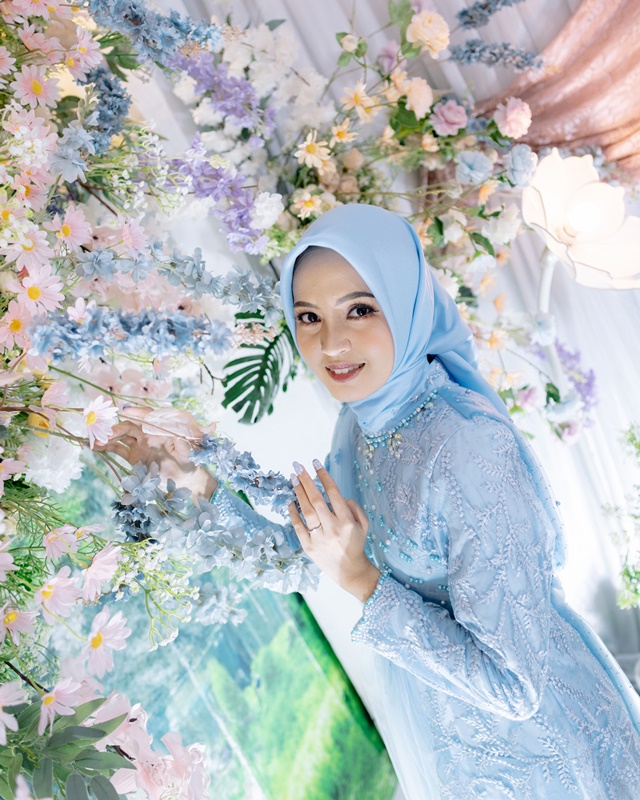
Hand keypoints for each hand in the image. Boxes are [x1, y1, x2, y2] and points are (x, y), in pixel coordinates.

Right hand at [96, 406, 216, 502]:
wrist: (187, 480)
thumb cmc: (193, 461)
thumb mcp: (193, 451)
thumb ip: (191, 443)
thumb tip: (204, 428)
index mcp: (163, 426)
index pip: (148, 416)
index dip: (136, 413)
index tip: (125, 411)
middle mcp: (150, 432)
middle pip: (131, 424)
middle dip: (117, 427)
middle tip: (105, 432)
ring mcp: (141, 443)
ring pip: (122, 435)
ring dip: (108, 436)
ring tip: (95, 440)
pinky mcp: (134, 456)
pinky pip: (118, 448)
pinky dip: (108, 447)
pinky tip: (96, 448)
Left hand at [288, 459, 380, 602]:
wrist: (350, 571)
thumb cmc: (356, 544)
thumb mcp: (364, 525)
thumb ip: (355, 507)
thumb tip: (340, 496)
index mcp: (347, 521)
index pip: (333, 493)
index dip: (324, 476)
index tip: (315, 463)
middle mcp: (333, 528)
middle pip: (316, 499)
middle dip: (306, 480)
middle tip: (298, 466)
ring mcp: (320, 538)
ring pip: (307, 511)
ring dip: (299, 493)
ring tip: (293, 478)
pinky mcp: (309, 547)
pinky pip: (298, 527)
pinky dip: (293, 513)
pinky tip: (290, 501)